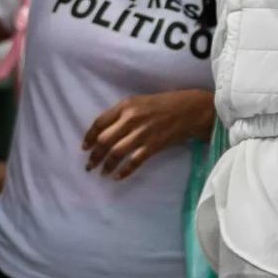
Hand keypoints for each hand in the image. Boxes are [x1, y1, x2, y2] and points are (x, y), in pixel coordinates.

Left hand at [82, 89, 213, 179]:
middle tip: (89, 165)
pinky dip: (125, 170)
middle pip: (105, 140)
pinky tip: (118, 176)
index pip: (100, 123)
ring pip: (116, 152)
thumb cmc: (166, 103)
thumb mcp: (141, 102)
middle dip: (94, 155)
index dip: (89, 137)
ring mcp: (143, 133)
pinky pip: (134, 161)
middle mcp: (132, 119)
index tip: (85, 147)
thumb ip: (123, 114)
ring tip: (101, 173)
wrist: (192, 109)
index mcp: (127, 105)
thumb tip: (105, 131)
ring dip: (106, 165)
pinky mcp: (154, 145)